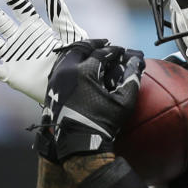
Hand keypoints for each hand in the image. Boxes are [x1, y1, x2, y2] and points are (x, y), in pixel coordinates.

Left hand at [40, 40, 144, 161]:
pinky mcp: (51, 88)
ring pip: (67, 55)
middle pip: (80, 48)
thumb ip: (131, 78)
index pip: (102, 52)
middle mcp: (67, 71)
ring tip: (92, 52)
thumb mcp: (123, 102)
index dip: (114, 50)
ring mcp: (56, 79)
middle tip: (106, 44)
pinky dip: (70, 61)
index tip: (122, 51)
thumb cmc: (102, 123)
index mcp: (84, 72)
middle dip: (94, 44)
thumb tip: (136, 61)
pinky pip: (60, 67)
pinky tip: (78, 66)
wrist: (78, 143)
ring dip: (81, 51)